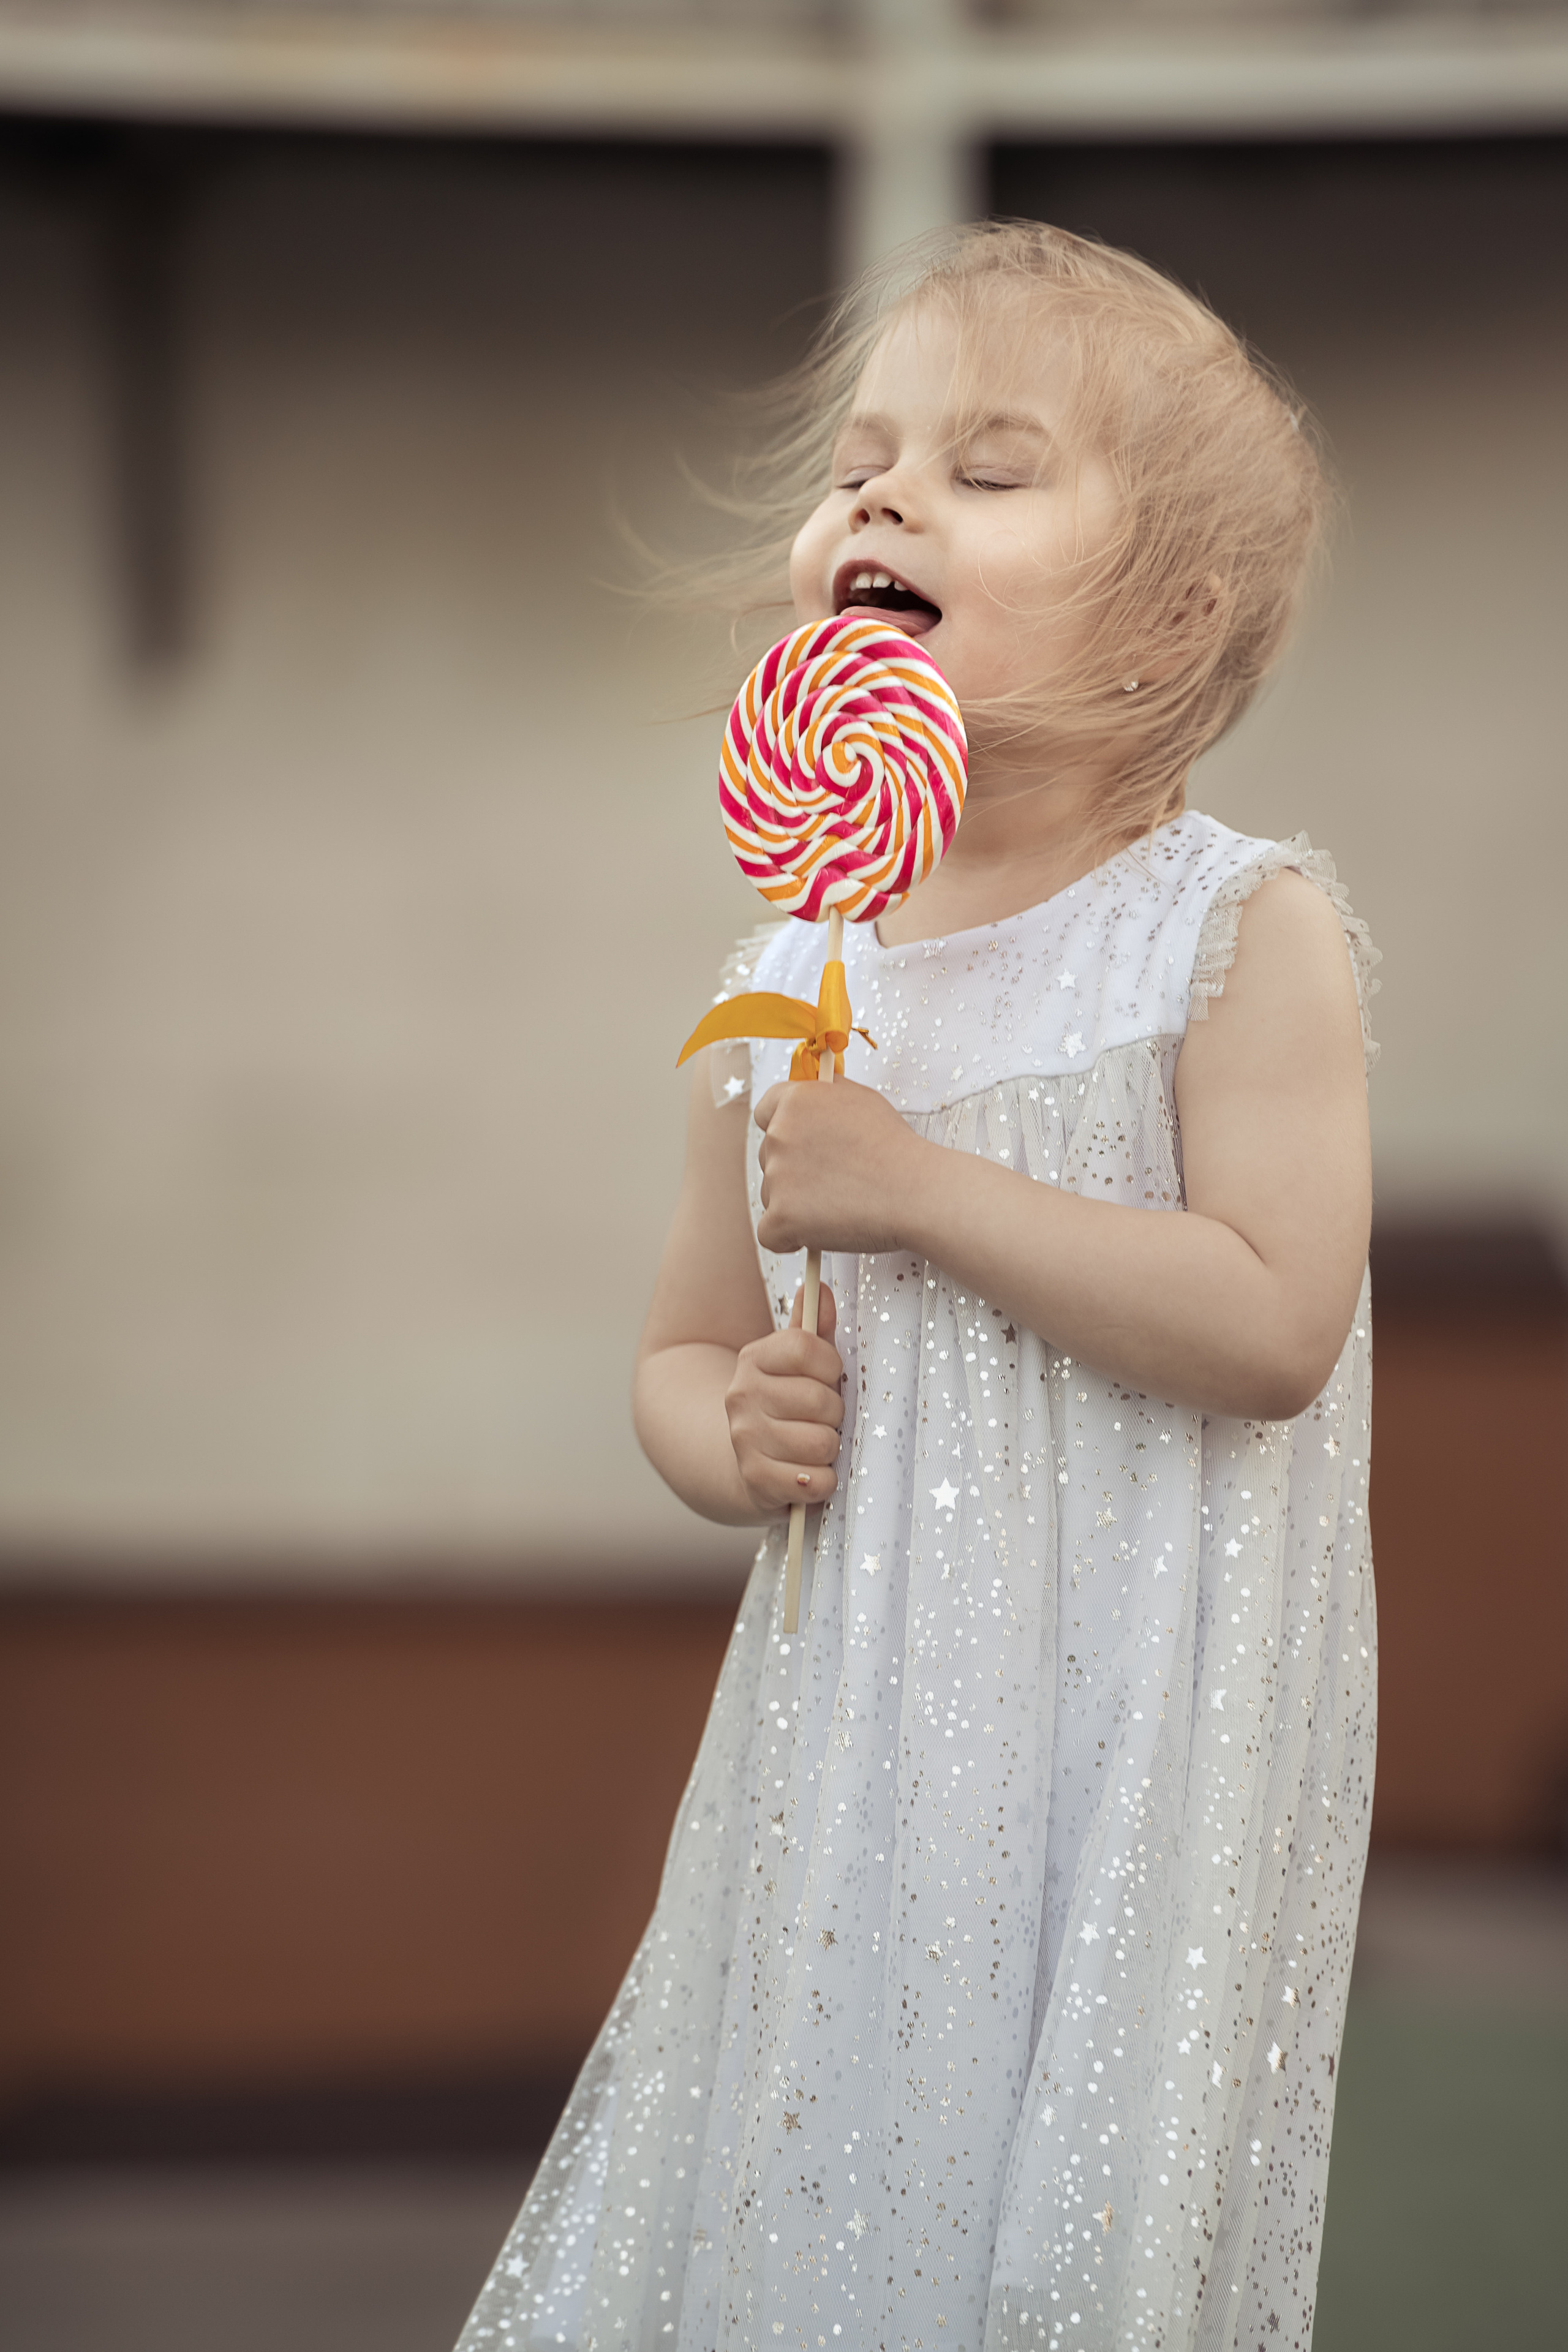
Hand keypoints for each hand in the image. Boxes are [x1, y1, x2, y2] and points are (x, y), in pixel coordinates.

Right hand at [724, 1283, 845, 1518]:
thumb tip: (819, 1285)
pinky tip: (810, 1474)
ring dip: (830, 1449)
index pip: (807, 1347)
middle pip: (820, 1399)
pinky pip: (813, 1481)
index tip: (828, 1378)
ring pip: (821, 1442)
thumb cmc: (788, 1408)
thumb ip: (812, 1328)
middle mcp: (741, 1395)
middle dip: (835, 1413)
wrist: (745, 1465)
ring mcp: (744, 1438)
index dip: (830, 1365)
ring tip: (816, 1446)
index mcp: (754, 1359)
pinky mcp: (754, 1479)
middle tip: (824, 1419)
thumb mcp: (798, 1365)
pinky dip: (822, 1482)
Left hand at [753, 1076, 924, 1256]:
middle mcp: (779, 1135)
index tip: (800, 1147)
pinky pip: (770, 1234)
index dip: (784, 1132)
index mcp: (796, 1101)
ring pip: (771, 1197)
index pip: (765, 1113)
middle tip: (835, 1182)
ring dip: (796, 1206)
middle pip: (769, 1159)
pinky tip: (821, 1231)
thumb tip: (808, 1097)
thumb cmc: (895, 1149)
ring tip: (841, 1205)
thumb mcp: (860, 1099)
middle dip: (794, 1173)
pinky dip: (791, 1238)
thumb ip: (824, 1096)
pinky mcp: (781, 1216)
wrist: (915, 1190)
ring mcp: (777, 1177)